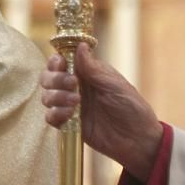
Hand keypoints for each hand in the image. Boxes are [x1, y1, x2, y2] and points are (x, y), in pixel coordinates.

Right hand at [38, 42, 162, 180]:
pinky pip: (50, 117)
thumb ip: (93, 68)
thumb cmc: (131, 107)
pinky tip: (70, 114)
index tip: (61, 64)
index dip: (55, 61)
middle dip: (55, 79)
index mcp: (86, 73)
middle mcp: (74, 88)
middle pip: (48, 78)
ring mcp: (70, 106)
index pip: (60, 62)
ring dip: (57, 96)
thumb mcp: (114, 85)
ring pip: (46, 96)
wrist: (137, 139)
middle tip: (72, 84)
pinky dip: (55, 114)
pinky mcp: (68, 124)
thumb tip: (81, 45)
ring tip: (76, 102)